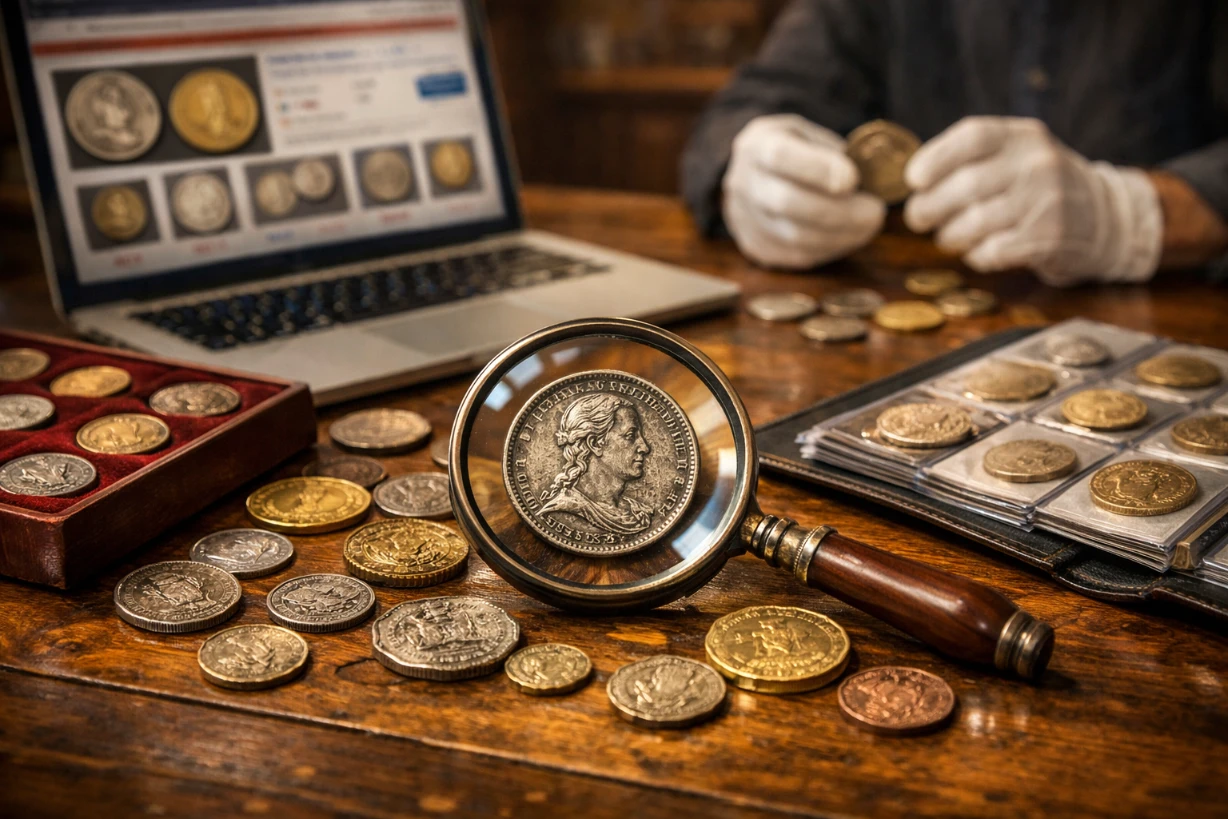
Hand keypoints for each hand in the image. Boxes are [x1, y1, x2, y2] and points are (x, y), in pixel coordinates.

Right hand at [722, 114, 884, 268]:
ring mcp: (744, 219)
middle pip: (787, 202)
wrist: (753, 177)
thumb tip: (857, 181)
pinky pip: (796, 255)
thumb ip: (830, 152)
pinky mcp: (755, 246)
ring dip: (840, 235)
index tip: (853, 179)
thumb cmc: (793, 151)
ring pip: (794, 236)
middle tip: (875, 212)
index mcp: (755, 145)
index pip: (780, 156)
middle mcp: (742, 183)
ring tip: (868, 226)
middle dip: (839, 211)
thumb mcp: (809, 134)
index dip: (818, 169)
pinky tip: (848, 237)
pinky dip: (829, 249)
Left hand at [903, 117, 1162, 286]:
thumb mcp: (1016, 156)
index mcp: (1022, 136)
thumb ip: (972, 160)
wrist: (1105, 217)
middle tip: (919, 219)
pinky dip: (976, 255)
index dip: (934, 159)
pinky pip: (993, 251)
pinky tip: (979, 251)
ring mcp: (1046, 201)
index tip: (913, 180)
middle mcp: (1037, 164)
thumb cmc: (1038, 188)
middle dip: (930, 207)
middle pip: (966, 185)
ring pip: (975, 223)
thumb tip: (915, 183)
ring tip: (948, 237)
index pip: (972, 137)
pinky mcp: (1050, 238)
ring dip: (950, 236)